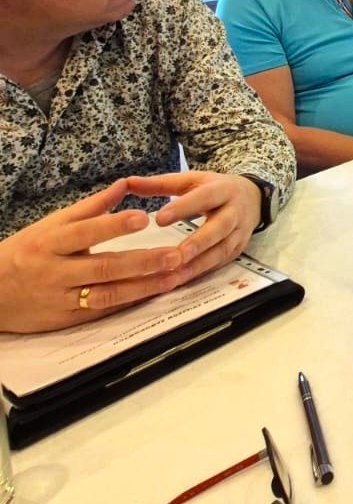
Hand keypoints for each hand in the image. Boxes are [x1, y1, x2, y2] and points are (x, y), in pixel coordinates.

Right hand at [0, 180, 197, 333]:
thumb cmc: (26, 251)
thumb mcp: (51, 224)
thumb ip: (91, 207)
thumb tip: (126, 184)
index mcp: (50, 242)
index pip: (85, 232)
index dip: (114, 226)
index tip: (143, 218)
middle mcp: (56, 270)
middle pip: (103, 267)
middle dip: (142, 262)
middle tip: (175, 254)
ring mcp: (62, 297)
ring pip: (106, 294)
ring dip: (142, 287)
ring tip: (173, 276)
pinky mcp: (67, 319)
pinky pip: (102, 311)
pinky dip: (129, 303)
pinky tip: (153, 294)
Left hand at [127, 171, 262, 285]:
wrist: (252, 198)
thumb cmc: (214, 188)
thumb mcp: (191, 180)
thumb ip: (161, 184)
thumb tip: (128, 182)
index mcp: (222, 189)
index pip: (204, 197)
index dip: (184, 208)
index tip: (159, 219)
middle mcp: (235, 211)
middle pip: (220, 227)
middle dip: (199, 242)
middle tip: (175, 255)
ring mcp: (239, 233)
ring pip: (221, 249)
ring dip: (199, 263)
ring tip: (174, 274)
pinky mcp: (238, 249)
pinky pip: (220, 262)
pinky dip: (201, 272)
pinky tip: (181, 280)